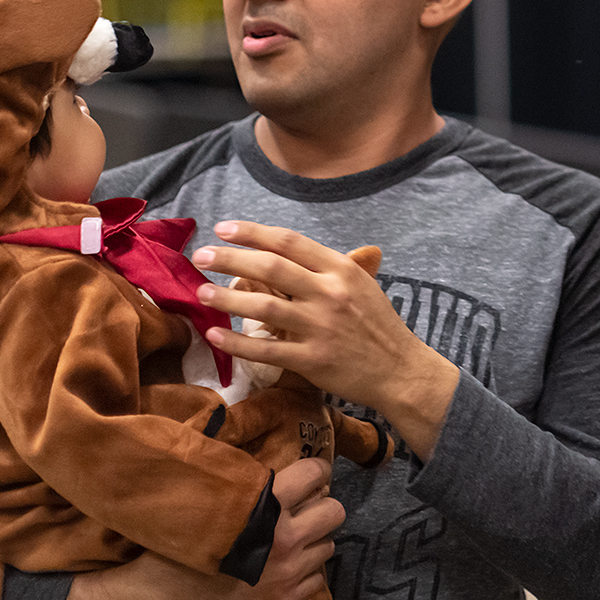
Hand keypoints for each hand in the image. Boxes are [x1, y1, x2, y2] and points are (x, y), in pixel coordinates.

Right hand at [67, 459, 342, 599]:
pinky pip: (317, 580)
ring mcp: (289, 574)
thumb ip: (243, 487)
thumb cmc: (177, 548)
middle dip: (320, 508)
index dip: (315, 472)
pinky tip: (284, 571)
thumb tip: (265, 463)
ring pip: (328, 546)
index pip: (316, 474)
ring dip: (313, 542)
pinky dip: (305, 574)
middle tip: (303, 510)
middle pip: (334, 511)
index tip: (311, 475)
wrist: (158, 599)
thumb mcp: (209, 506)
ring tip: (291, 542)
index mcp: (266, 508)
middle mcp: (285, 540)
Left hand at [193, 221, 460, 460]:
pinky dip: (237, 342)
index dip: (253, 232)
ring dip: (227, 298)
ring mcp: (320, 327)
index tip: (223, 229)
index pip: (290, 242)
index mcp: (341, 270)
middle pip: (271, 268)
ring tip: (201, 292)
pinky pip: (266, 350)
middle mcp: (329, 293)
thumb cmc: (378, 325)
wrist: (400, 370)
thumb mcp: (362, 285)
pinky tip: (215, 333)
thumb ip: (330, 266)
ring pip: (264, 307)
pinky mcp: (311, 360)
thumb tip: (293, 250)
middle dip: (230, 259)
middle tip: (200, 256)